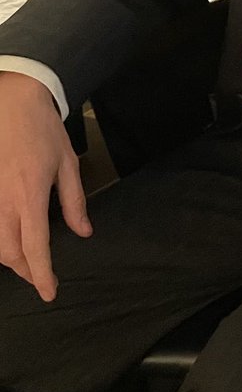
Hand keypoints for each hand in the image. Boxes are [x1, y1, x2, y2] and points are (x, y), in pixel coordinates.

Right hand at [0, 73, 91, 300]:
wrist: (13, 100)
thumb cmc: (43, 129)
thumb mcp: (68, 163)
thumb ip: (74, 201)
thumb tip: (84, 232)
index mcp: (29, 195)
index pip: (34, 246)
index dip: (41, 274)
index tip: (49, 292)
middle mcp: (4, 200)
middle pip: (8, 252)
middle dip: (25, 270)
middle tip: (40, 275)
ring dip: (9, 256)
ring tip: (27, 260)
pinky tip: (10, 237)